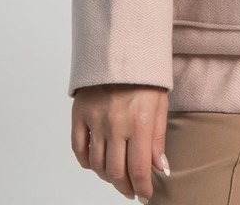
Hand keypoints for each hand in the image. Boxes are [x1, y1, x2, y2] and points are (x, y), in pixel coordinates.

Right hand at [71, 84, 169, 201]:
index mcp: (139, 122)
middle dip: (125, 187)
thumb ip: (158, 138)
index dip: (142, 188)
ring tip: (117, 176)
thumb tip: (161, 169)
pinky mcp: (79, 114)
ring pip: (97, 164)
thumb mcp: (160, 104)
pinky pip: (79, 150)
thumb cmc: (145, 77)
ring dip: (107, 177)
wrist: (121, 49)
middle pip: (116, 172)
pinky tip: (97, 163)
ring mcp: (95, 120)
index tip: (145, 195)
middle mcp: (115, 124)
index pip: (139, 169)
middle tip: (131, 190)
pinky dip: (87, 163)